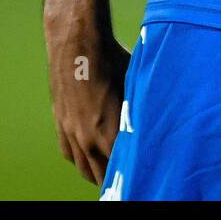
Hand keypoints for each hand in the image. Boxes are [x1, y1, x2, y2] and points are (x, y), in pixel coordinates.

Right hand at [45, 11, 130, 185]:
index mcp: (109, 133)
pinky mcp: (61, 124)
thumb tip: (159, 123)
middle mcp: (88, 140)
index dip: (135, 171)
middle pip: (103, 175)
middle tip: (130, 172)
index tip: (145, 171)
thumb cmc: (112, 60)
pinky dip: (81, 158)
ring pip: (85, 169)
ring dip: (98, 171)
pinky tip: (91, 154)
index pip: (123, 168)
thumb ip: (141, 111)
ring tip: (113, 169)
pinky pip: (70, 154)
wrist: (77, 44)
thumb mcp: (135, 85)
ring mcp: (72, 134)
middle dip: (117, 176)